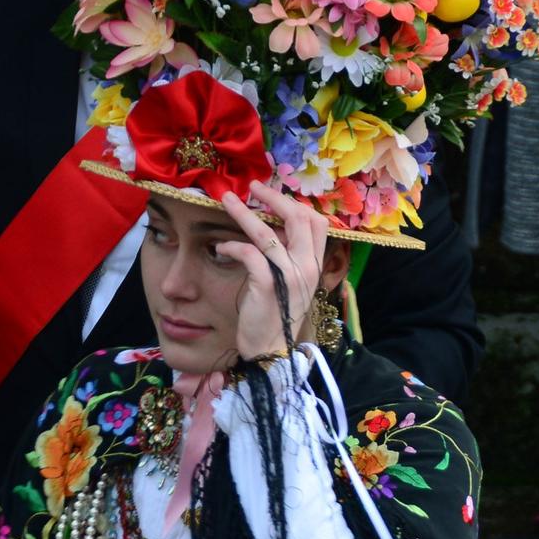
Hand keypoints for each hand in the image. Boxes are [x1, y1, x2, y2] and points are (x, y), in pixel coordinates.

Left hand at [216, 181, 326, 362]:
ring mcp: (289, 275)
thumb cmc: (276, 315)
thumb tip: (270, 230)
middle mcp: (307, 266)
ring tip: (226, 200)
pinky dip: (232, 245)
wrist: (272, 350)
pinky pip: (249, 253)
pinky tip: (220, 247)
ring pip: (267, 231)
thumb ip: (286, 257)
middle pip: (298, 217)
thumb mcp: (289, 282)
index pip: (317, 222)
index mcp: (315, 264)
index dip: (296, 204)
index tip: (274, 196)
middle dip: (274, 197)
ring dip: (243, 212)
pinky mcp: (267, 284)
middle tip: (253, 187)